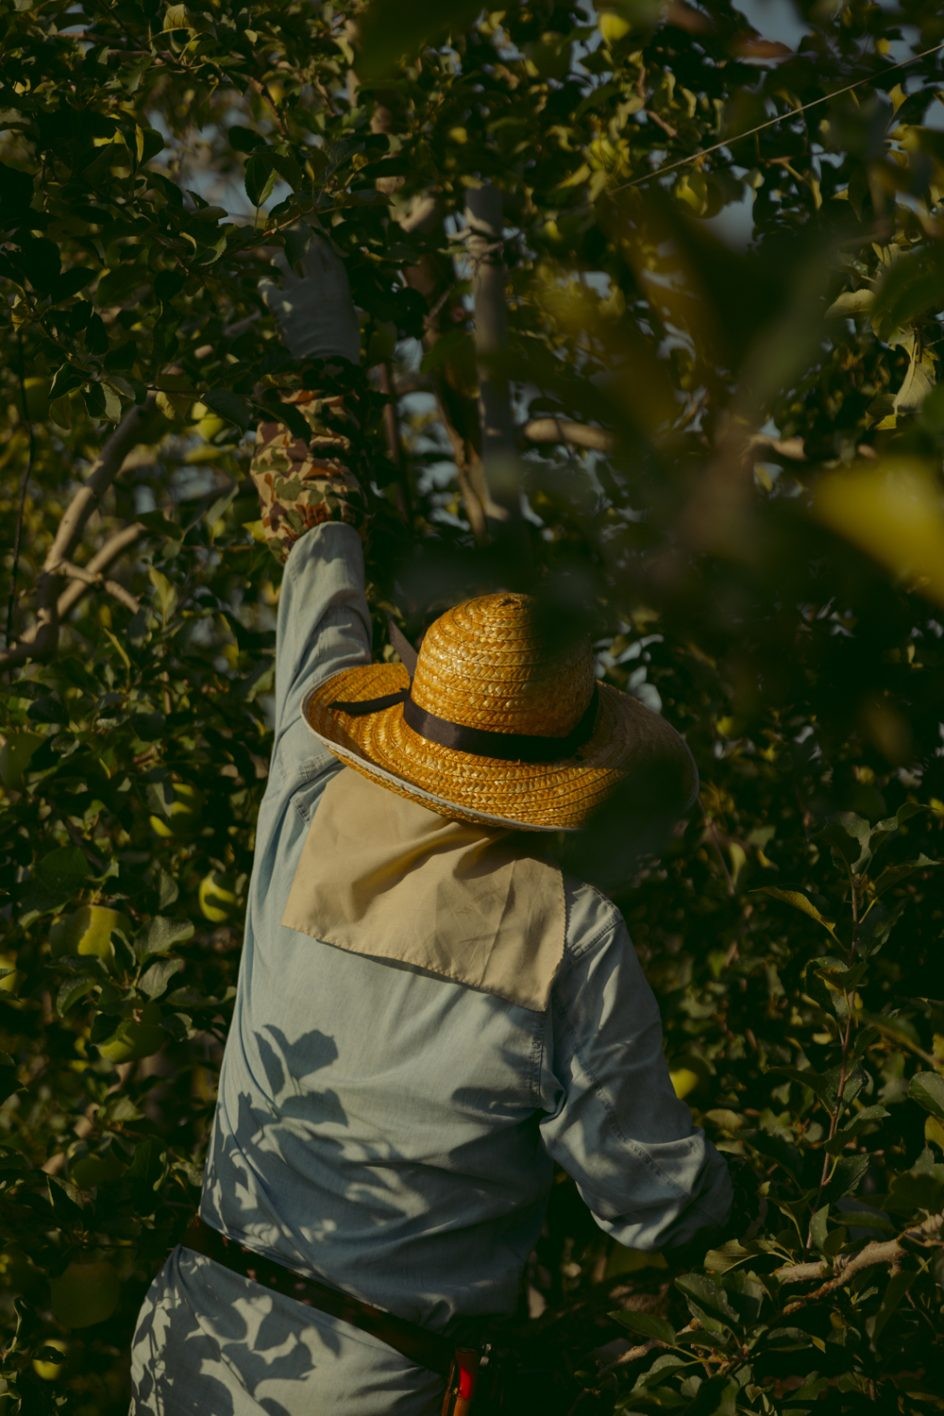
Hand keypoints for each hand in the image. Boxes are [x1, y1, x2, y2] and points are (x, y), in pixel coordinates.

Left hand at [259, 230, 360, 364]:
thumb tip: (347, 305)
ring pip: (283, 261)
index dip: (319, 240)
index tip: (313, 233)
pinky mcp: (281, 305)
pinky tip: (265, 286)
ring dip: (279, 259)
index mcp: (338, 284)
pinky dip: (265, 285)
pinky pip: (267, 287)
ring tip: (278, 261)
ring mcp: (297, 292)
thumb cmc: (344, 346)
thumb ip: (343, 304)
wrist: (327, 363)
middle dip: (298, 236)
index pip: (327, 252)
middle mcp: (317, 281)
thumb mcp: (350, 319)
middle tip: (292, 232)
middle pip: (305, 248)